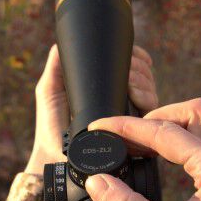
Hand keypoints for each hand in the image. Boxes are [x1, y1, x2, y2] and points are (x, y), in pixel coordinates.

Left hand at [25, 44, 158, 173]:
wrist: (56, 156)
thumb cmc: (51, 127)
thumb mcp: (50, 90)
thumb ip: (56, 66)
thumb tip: (63, 44)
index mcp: (104, 88)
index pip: (130, 66)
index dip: (136, 58)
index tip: (136, 56)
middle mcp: (120, 100)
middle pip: (144, 75)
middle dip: (141, 69)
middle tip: (131, 73)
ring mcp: (129, 115)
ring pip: (150, 89)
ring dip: (144, 81)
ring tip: (132, 86)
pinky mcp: (135, 131)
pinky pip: (150, 110)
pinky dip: (146, 97)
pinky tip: (137, 97)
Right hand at [84, 99, 200, 200]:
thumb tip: (98, 182)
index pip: (166, 133)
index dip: (127, 127)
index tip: (100, 128)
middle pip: (195, 112)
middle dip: (157, 117)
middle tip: (125, 136)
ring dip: (173, 128)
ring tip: (139, 147)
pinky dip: (186, 144)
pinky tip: (164, 162)